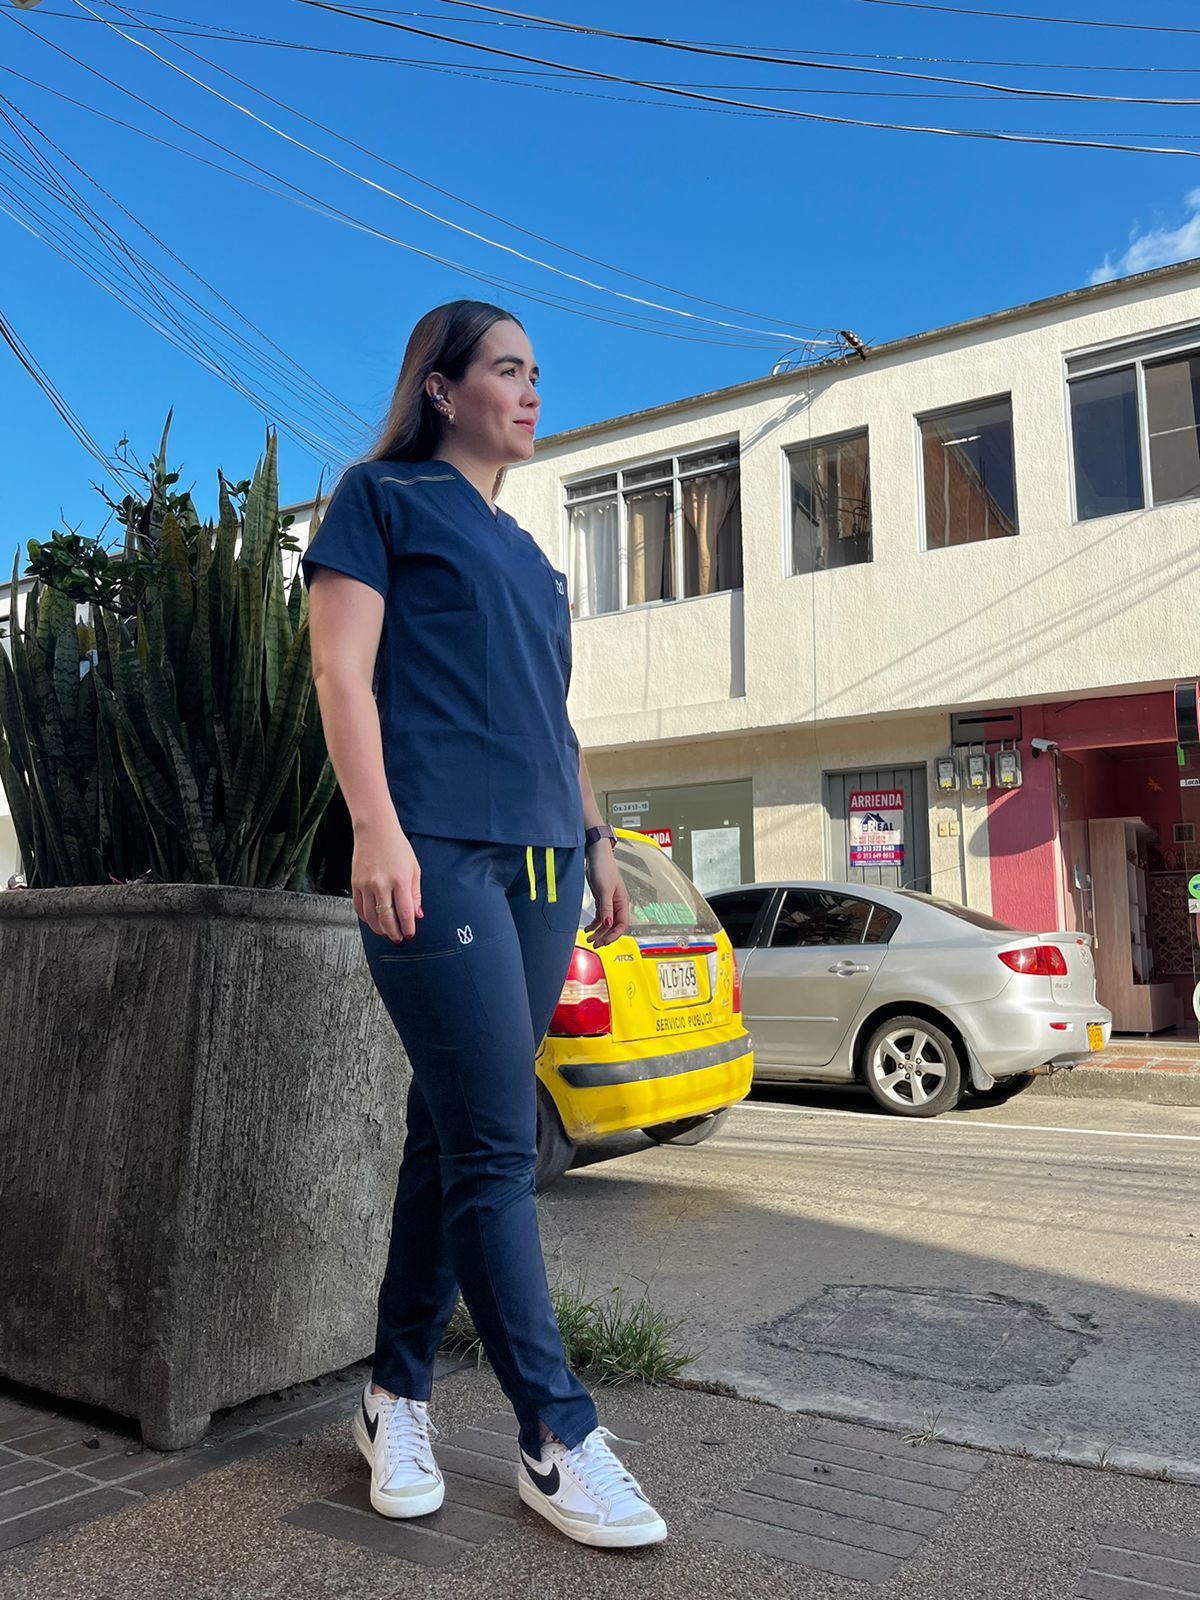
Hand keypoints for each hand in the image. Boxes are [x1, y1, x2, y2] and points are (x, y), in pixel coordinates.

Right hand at [351, 818, 422, 942]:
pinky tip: (372, 921)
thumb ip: (415, 894)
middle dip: (393, 933)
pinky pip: (359, 908)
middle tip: (398, 938)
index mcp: (400, 880)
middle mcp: (381, 884)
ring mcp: (366, 885)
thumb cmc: (396, 847)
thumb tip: (417, 914)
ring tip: (386, 932)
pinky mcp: (355, 884)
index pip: (404, 913)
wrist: (375, 831)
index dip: (407, 928)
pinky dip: (366, 918)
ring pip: (371, 917)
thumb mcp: (414, 869)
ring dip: (379, 929)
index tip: (410, 934)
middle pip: (386, 919)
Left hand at [583, 842, 628, 947]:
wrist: (596, 855)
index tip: (604, 942)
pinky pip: (600, 916)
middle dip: (605, 936)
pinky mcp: (601, 899)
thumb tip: (608, 924)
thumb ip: (606, 908)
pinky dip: (594, 924)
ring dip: (599, 932)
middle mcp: (617, 904)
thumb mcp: (605, 890)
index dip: (614, 935)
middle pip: (613, 926)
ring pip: (606, 923)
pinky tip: (588, 929)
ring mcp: (609, 902)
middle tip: (595, 944)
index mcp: (622, 902)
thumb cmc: (604, 868)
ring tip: (590, 939)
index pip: (622, 924)